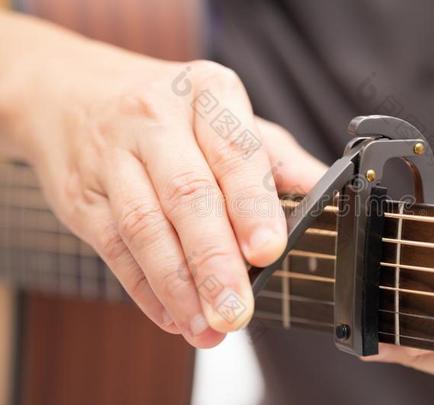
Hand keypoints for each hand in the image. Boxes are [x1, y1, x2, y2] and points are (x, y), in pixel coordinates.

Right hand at [1, 14, 325, 347]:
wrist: (75, 94)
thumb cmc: (171, 111)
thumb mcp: (226, 114)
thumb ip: (276, 157)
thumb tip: (325, 190)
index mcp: (206, 93)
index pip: (234, 151)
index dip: (251, 204)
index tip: (267, 251)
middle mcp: (155, 120)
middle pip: (187, 195)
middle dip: (213, 260)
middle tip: (236, 310)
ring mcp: (111, 158)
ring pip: (145, 228)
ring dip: (178, 285)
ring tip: (208, 325)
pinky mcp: (82, 197)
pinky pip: (114, 249)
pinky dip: (146, 290)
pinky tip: (174, 316)